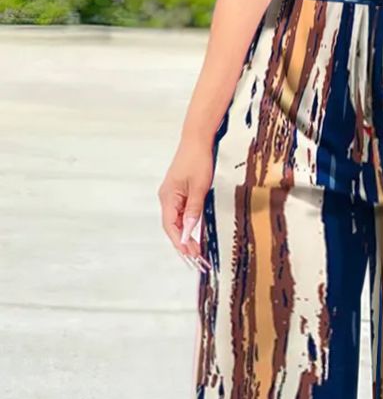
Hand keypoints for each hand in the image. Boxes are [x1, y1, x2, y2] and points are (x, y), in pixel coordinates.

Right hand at [157, 135, 213, 273]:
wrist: (197, 141)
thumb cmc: (197, 160)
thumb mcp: (199, 187)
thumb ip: (194, 210)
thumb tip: (189, 231)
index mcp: (168, 197)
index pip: (171, 226)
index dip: (180, 242)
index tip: (190, 255)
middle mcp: (167, 198)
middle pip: (173, 227)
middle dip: (183, 243)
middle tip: (196, 258)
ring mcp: (172, 195)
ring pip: (177, 221)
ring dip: (186, 236)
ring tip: (197, 251)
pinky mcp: (179, 192)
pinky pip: (182, 213)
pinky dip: (188, 225)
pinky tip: (195, 234)